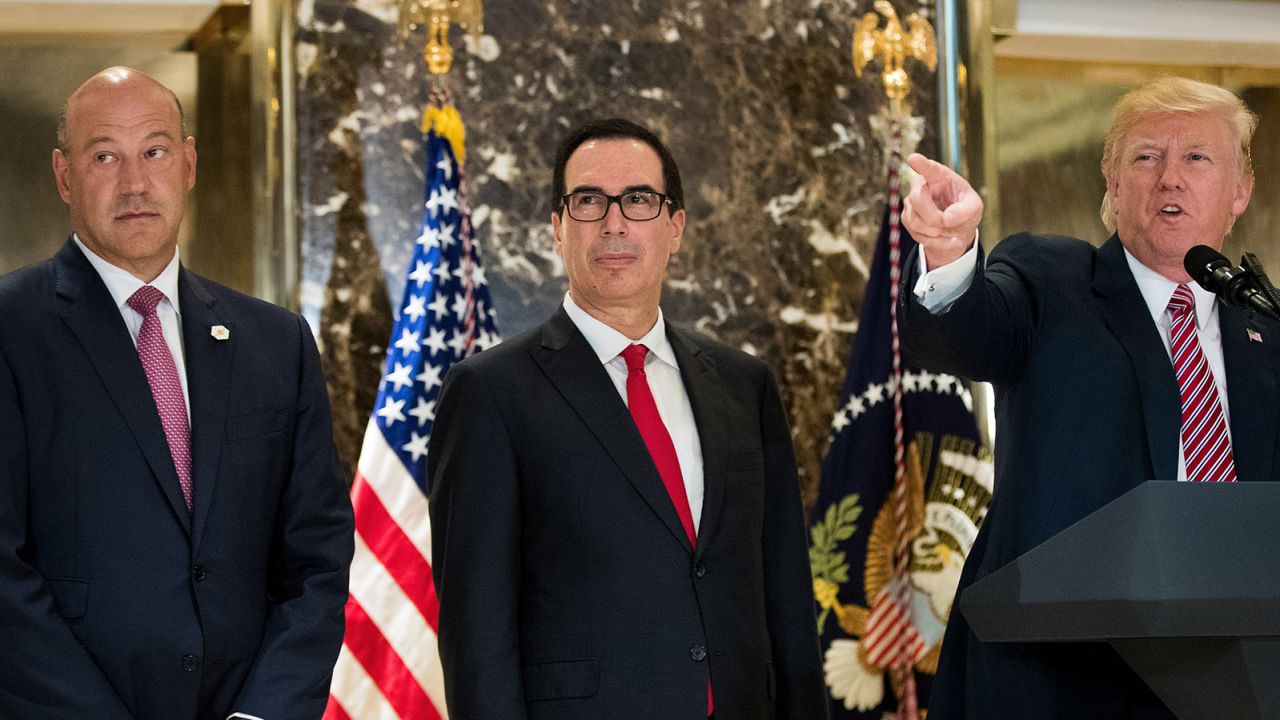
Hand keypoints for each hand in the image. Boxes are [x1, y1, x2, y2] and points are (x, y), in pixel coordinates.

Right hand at [902, 153, 982, 269]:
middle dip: (933, 217)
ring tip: (949, 231)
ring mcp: (911, 203)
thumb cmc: (965, 211)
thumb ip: (965, 211)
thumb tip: (947, 219)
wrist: (956, 230)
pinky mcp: (907, 219)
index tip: (914, 158)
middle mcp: (922, 186)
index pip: (930, 168)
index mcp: (940, 177)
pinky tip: (947, 240)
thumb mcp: (975, 208)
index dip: (921, 163)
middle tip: (946, 223)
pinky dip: (936, 242)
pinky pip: (917, 234)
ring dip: (936, 232)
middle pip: (917, 198)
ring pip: (915, 220)